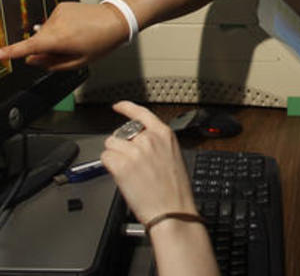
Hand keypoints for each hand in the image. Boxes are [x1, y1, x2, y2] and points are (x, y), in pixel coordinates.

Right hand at [0, 1, 128, 70]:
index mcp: (59, 39)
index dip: (11, 52)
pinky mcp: (62, 6)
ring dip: (55, 37)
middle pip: (38, 40)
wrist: (116, 19)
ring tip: (77, 37)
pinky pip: (54, 22)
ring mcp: (58, 12)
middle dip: (46, 48)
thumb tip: (33, 60)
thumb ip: (53, 64)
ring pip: (46, 31)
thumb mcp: (79, 61)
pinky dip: (60, 27)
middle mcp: (55, 23)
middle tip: (69, 50)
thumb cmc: (102, 41)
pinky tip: (76, 28)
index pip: (29, 47)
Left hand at [101, 101, 196, 225]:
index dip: (127, 107)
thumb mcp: (173, 156)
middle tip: (130, 162)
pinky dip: (109, 167)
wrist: (172, 210)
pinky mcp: (122, 166)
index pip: (141, 113)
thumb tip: (140, 141)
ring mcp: (135, 151)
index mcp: (164, 134)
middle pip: (121, 133)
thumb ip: (157, 143)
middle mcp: (149, 139)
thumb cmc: (175, 189)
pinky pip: (106, 158)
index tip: (119, 106)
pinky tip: (122, 176)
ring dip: (114, 156)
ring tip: (127, 170)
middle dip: (121, 145)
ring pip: (111, 145)